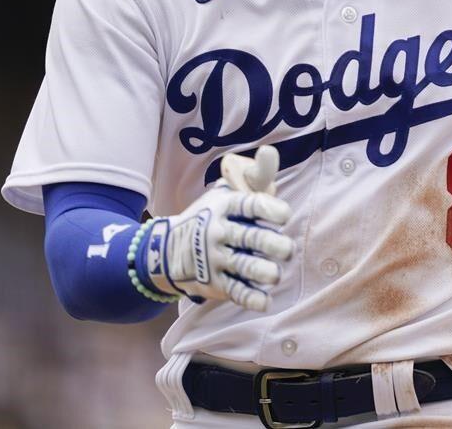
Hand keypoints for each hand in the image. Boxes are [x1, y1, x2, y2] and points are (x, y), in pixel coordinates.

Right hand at [141, 146, 293, 311]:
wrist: (165, 251)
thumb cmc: (214, 217)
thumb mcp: (229, 194)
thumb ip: (256, 177)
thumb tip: (270, 151)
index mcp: (225, 206)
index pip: (249, 204)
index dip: (269, 208)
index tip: (285, 215)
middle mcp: (218, 231)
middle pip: (249, 237)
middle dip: (272, 245)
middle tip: (286, 249)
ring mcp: (214, 258)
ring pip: (243, 266)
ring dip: (263, 272)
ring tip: (275, 274)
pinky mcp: (214, 283)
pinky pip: (235, 291)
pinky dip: (250, 298)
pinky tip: (265, 300)